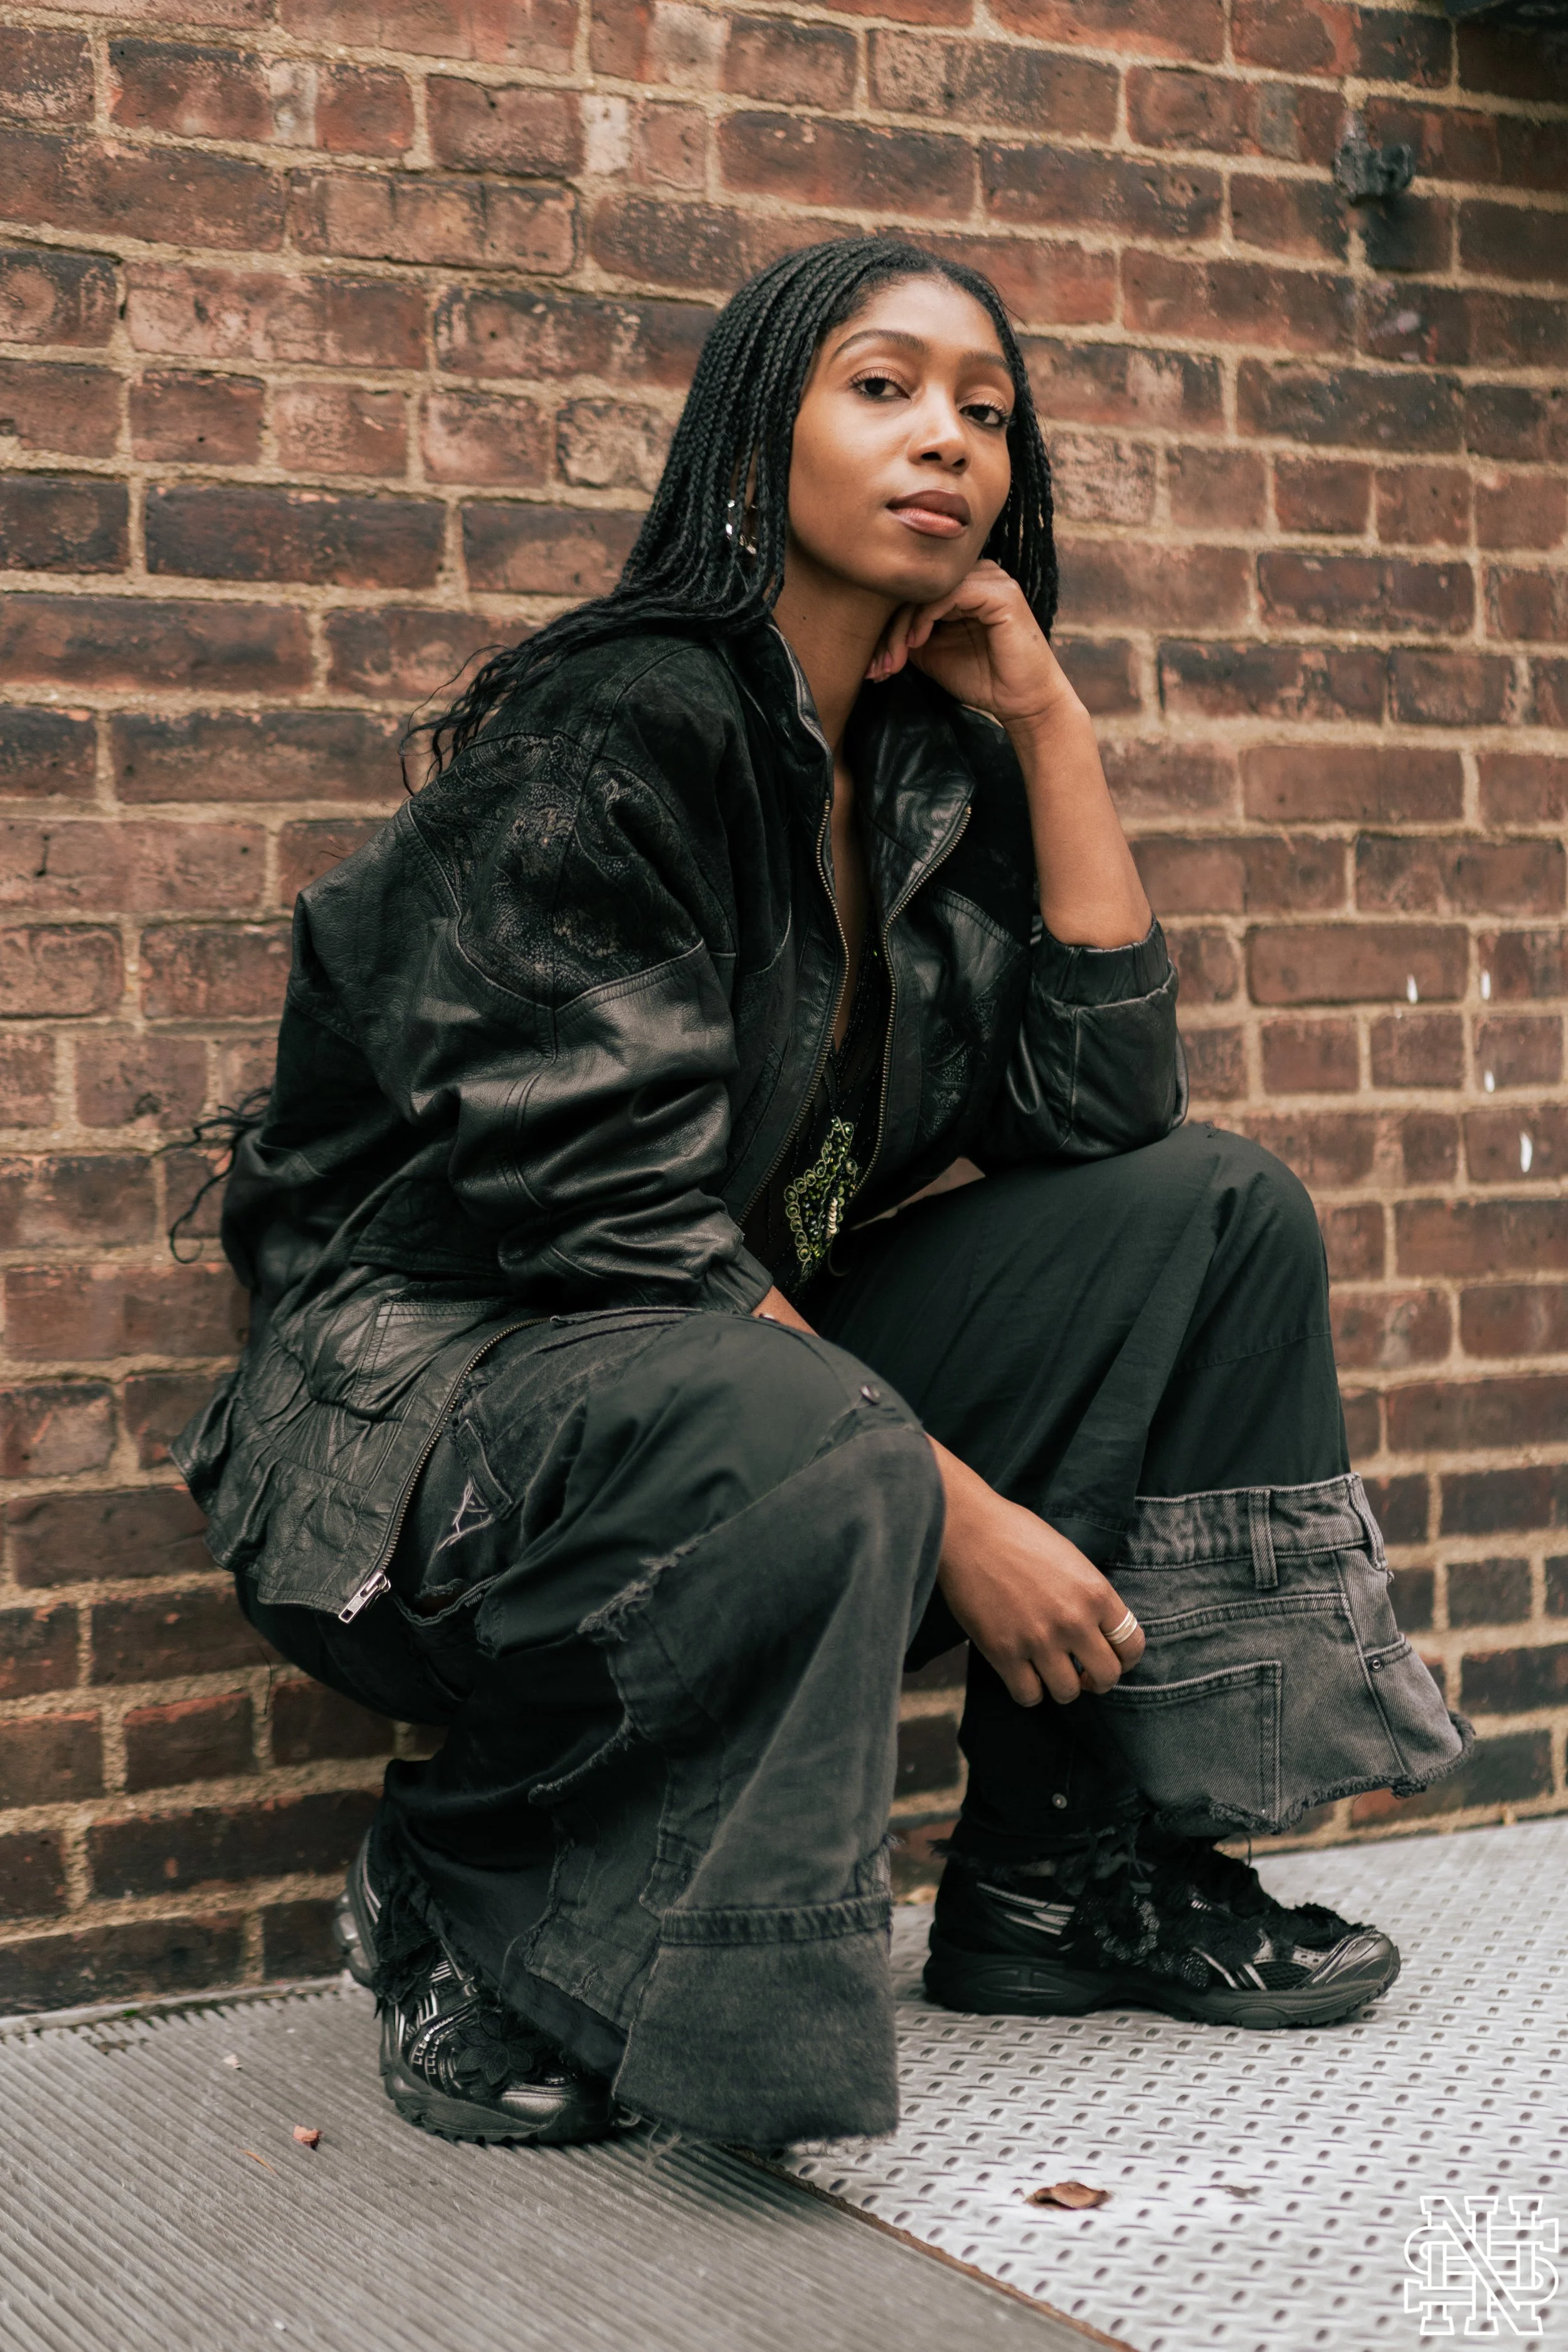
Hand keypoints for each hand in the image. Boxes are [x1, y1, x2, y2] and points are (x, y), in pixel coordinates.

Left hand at [865, 560, 1077, 735]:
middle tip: (878, 667)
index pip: (913, 593)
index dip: (887, 627)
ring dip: (903, 626)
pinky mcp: (1001, 592)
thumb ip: (908, 634)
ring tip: (894, 660)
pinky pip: (951, 592)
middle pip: (917, 589)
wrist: (1022, 702)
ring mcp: (991, 579)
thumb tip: (874, 629)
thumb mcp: (931, 655)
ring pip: (929, 590)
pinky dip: (927, 615)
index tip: (872, 666)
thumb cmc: (982, 679)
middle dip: (890, 630)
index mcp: (961, 587)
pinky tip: (917, 642)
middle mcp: (977, 575)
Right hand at [931, 1440, 1144, 1705]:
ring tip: (1048, 1671)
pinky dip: (1028, 1690)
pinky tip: (1021, 1673)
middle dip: (1097, 1679)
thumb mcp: (1070, 1558)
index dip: (1125, 1660)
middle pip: (1107, 1676)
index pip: (1132, 1645)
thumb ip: (1089, 1595)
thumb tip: (1098, 1630)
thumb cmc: (1016, 1534)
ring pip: (1068, 1692)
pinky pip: (1029, 1695)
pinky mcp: (1004, 1652)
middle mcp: (1074, 1620)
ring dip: (1061, 1686)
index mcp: (1095, 1592)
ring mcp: (1039, 1639)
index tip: (1110, 1659)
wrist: (967, 1529)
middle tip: (1081, 1672)